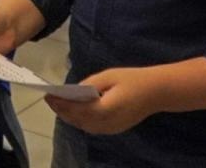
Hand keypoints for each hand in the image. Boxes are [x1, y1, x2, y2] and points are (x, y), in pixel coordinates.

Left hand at [46, 66, 165, 134]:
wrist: (156, 92)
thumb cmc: (133, 80)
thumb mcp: (109, 75)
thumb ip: (90, 84)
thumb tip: (74, 90)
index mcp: (105, 109)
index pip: (77, 109)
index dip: (61, 104)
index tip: (48, 95)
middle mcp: (107, 123)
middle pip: (79, 120)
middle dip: (63, 110)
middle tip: (50, 100)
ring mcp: (111, 129)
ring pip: (85, 126)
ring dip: (71, 117)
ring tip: (59, 105)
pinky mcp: (114, 129)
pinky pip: (93, 127)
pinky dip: (81, 120)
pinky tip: (76, 110)